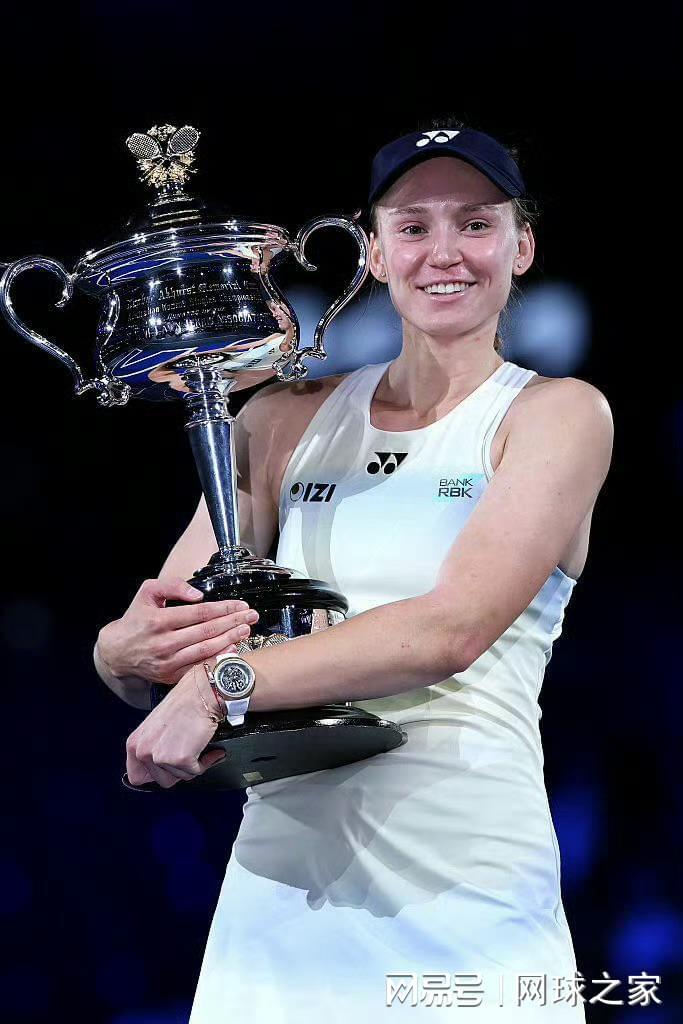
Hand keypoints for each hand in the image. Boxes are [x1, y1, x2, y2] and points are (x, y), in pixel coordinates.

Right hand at [97, 576, 258, 685]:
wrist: (117, 651)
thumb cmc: (136, 618)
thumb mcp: (147, 592)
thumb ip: (172, 586)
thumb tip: (198, 595)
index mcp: (159, 620)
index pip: (199, 613)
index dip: (223, 609)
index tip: (241, 605)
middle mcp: (164, 643)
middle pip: (207, 632)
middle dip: (233, 623)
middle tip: (252, 616)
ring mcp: (168, 662)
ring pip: (205, 651)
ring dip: (230, 640)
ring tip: (246, 631)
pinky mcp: (170, 676)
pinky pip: (199, 667)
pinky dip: (217, 659)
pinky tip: (232, 650)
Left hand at [125, 664, 226, 788]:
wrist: (201, 693)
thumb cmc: (184, 703)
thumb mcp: (156, 728)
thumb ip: (153, 748)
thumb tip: (162, 767)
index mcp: (134, 743)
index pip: (137, 777)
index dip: (156, 775)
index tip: (169, 769)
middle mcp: (143, 751)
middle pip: (161, 781)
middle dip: (179, 771)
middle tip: (189, 755)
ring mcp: (160, 757)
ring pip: (180, 778)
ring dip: (193, 765)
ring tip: (199, 746)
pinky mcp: (180, 759)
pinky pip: (197, 771)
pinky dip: (207, 762)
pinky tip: (210, 749)